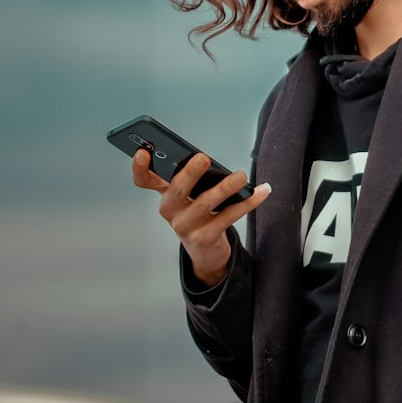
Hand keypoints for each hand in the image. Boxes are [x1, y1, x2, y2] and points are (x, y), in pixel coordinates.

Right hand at [132, 147, 270, 285]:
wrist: (205, 250)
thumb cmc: (197, 212)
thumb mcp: (189, 194)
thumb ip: (193, 176)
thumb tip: (206, 158)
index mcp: (165, 194)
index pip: (144, 180)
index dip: (139, 167)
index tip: (143, 152)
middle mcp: (171, 211)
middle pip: (177, 190)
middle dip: (190, 173)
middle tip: (204, 158)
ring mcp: (186, 226)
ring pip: (206, 203)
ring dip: (225, 187)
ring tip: (241, 176)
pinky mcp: (205, 238)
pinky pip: (228, 216)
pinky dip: (248, 202)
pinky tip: (262, 191)